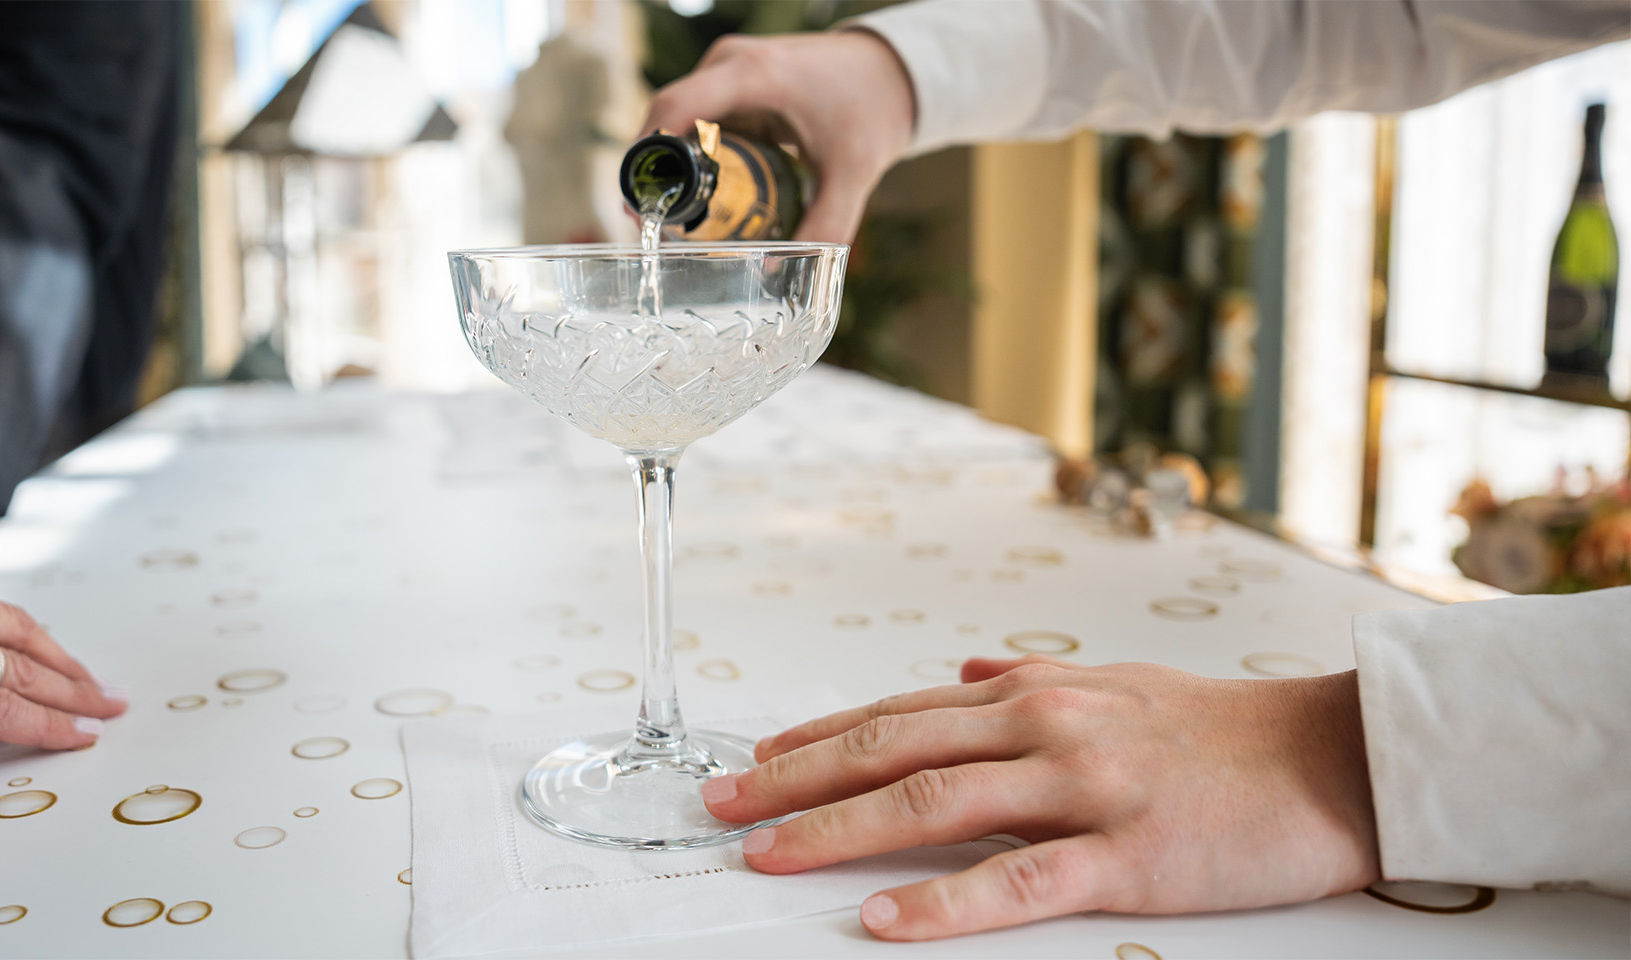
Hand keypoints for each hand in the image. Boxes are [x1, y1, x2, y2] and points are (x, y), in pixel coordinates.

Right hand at [638, 30, 915, 244]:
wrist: (894, 69)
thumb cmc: (874, 108)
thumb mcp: (852, 173)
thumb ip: (824, 225)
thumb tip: (777, 274)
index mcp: (753, 74)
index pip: (675, 108)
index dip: (645, 155)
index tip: (638, 205)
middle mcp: (731, 63)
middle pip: (667, 116)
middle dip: (655, 172)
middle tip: (651, 224)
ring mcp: (729, 69)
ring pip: (679, 119)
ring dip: (672, 163)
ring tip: (672, 214)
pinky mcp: (733, 80)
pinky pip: (698, 117)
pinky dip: (693, 152)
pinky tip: (699, 190)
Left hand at [701, 656, 1379, 939]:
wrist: (1336, 756)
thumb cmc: (1224, 728)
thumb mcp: (1116, 682)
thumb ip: (1031, 678)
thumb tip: (965, 666)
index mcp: (1036, 693)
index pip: (899, 714)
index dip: (817, 739)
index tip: (752, 762)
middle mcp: (1043, 727)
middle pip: (891, 752)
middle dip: (794, 780)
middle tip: (720, 807)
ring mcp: (1081, 788)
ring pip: (933, 806)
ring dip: (837, 830)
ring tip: (765, 854)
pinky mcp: (1126, 853)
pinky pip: (1017, 882)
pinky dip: (943, 902)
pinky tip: (882, 919)